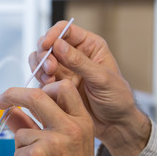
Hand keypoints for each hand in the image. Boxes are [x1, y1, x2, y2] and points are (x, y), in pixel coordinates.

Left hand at [0, 81, 99, 155]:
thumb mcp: (64, 143)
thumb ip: (37, 123)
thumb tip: (12, 110)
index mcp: (81, 121)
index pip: (63, 88)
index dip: (39, 86)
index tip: (24, 93)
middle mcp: (70, 127)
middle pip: (36, 96)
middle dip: (12, 94)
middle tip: (0, 100)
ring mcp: (53, 140)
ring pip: (21, 132)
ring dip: (22, 149)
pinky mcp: (36, 155)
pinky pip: (17, 151)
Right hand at [29, 21, 150, 155]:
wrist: (114, 124)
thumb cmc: (117, 99)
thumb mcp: (101, 78)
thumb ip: (79, 61)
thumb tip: (59, 45)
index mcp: (89, 46)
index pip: (64, 30)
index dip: (52, 34)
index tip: (47, 45)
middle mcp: (73, 56)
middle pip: (47, 45)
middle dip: (44, 55)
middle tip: (50, 69)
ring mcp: (63, 71)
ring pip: (40, 61)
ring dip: (40, 69)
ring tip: (49, 81)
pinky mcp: (55, 86)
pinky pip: (39, 78)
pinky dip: (39, 82)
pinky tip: (48, 89)